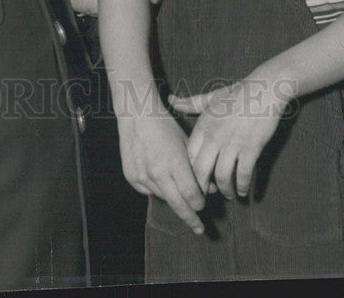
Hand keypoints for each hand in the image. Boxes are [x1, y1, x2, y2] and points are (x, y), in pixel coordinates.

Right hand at [117, 105, 205, 233]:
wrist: (136, 115)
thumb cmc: (165, 126)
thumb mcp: (186, 142)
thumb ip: (198, 167)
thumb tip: (211, 190)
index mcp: (175, 162)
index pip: (191, 195)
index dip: (199, 203)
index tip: (203, 205)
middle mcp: (158, 172)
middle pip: (178, 205)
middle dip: (191, 218)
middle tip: (199, 228)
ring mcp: (143, 175)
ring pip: (163, 197)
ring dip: (172, 196)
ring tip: (174, 185)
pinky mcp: (131, 176)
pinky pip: (148, 190)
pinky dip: (156, 187)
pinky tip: (157, 173)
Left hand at [169, 77, 291, 198]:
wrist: (264, 89)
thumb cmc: (237, 93)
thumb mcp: (210, 97)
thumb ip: (189, 103)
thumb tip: (171, 99)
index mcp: (203, 126)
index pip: (189, 157)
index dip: (190, 172)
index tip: (193, 181)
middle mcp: (215, 137)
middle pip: (201, 171)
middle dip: (203, 188)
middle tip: (207, 196)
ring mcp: (233, 144)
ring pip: (223, 176)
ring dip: (225, 190)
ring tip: (228, 195)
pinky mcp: (251, 148)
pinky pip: (243, 174)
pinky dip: (243, 186)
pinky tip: (243, 191)